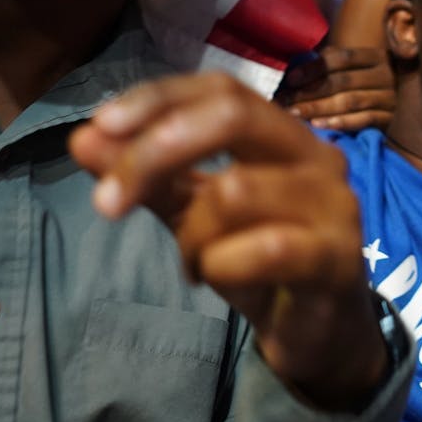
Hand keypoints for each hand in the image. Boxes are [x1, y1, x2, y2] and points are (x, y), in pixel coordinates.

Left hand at [70, 73, 387, 410]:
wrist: (317, 332)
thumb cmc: (258, 263)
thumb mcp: (194, 216)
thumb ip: (149, 178)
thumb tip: (82, 139)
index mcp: (283, 134)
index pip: (221, 88)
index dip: (157, 100)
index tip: (98, 128)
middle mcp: (317, 155)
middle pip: (233, 115)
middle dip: (156, 151)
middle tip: (107, 202)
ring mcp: (335, 204)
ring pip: (235, 190)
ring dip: (192, 234)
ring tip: (195, 261)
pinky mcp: (339, 257)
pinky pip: (264, 248)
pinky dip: (222, 266)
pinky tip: (219, 281)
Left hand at [275, 45, 395, 131]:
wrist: (410, 110)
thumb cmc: (367, 86)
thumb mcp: (355, 69)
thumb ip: (331, 64)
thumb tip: (294, 67)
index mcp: (376, 57)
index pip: (342, 57)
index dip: (315, 67)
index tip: (290, 78)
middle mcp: (386, 75)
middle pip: (343, 81)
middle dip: (310, 91)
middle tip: (285, 101)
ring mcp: (391, 98)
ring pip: (350, 101)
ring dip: (319, 108)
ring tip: (295, 114)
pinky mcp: (391, 119)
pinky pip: (364, 120)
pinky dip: (341, 122)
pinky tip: (319, 125)